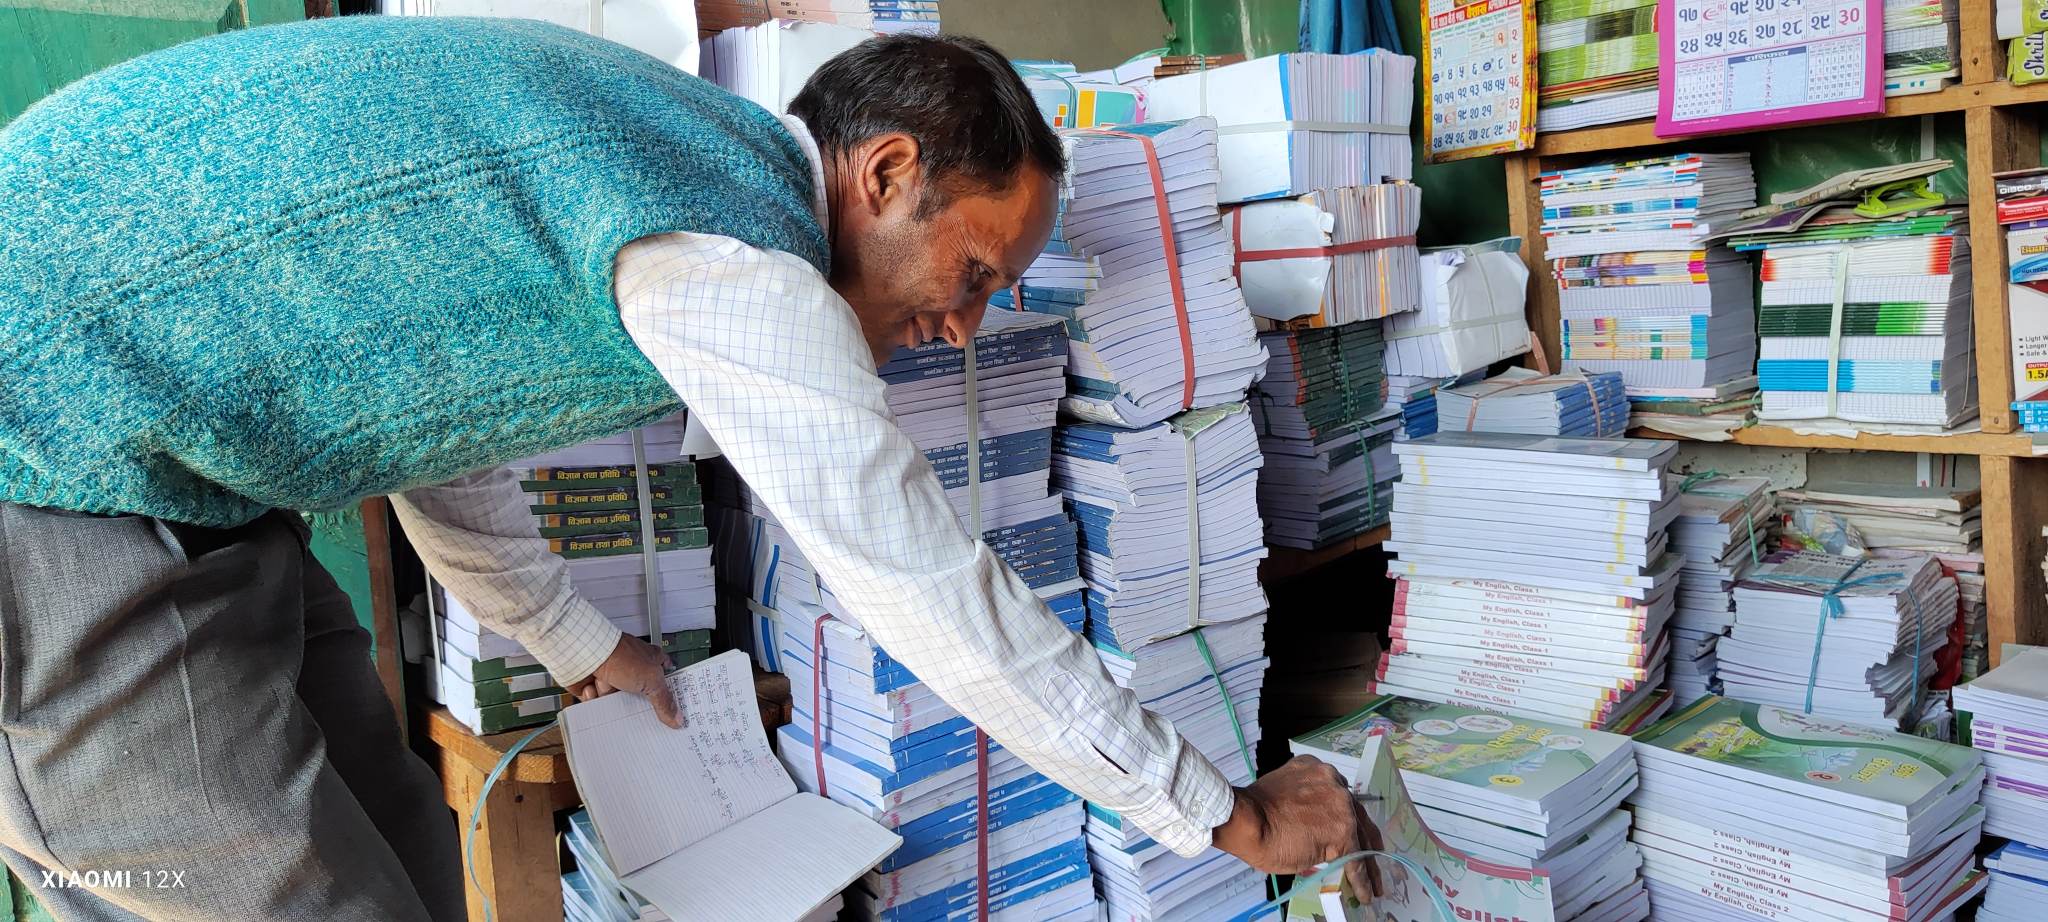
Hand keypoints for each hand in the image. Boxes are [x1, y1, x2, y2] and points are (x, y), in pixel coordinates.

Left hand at [564, 633, 683, 728]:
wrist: (586, 652)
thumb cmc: (619, 655)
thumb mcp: (651, 681)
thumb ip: (664, 701)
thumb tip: (677, 718)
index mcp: (650, 661)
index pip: (666, 678)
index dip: (670, 694)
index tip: (672, 711)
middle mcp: (632, 668)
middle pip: (642, 695)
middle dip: (638, 705)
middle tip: (640, 712)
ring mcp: (612, 675)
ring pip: (617, 702)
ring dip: (612, 699)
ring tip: (611, 689)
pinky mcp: (594, 684)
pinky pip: (597, 703)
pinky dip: (595, 698)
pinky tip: (596, 689)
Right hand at [1211, 755, 1384, 901]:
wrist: (1247, 821)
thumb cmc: (1254, 814)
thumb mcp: (1285, 797)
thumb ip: (1306, 806)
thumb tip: (1315, 830)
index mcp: (1317, 771)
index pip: (1340, 798)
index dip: (1348, 817)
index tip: (1353, 830)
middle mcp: (1333, 782)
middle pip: (1358, 816)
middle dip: (1367, 840)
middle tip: (1373, 857)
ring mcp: (1340, 806)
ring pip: (1362, 838)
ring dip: (1369, 864)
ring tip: (1374, 884)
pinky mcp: (1341, 832)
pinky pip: (1355, 859)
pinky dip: (1361, 879)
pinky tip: (1364, 892)